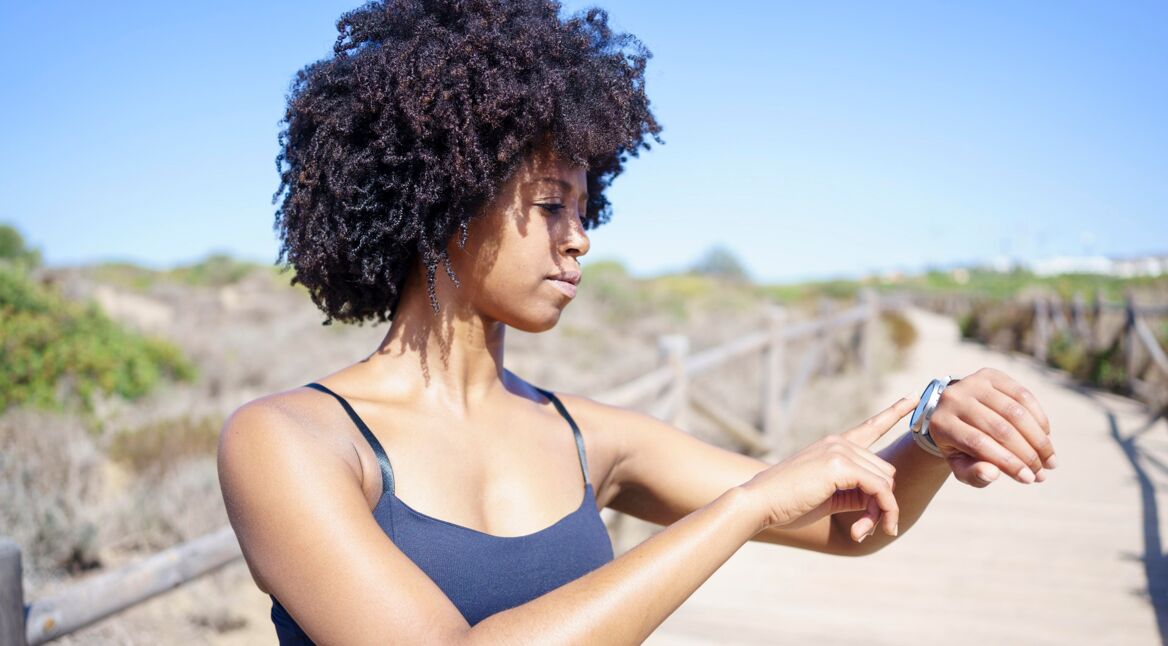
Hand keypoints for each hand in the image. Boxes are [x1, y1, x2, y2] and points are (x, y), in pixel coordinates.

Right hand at [739, 397, 917, 541]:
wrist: (758, 502)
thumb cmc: (788, 503)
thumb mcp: (828, 496)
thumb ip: (856, 491)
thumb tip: (884, 499)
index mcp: (833, 445)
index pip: (870, 426)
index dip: (894, 412)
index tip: (914, 397)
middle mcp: (838, 442)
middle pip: (885, 472)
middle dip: (882, 503)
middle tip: (866, 529)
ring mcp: (839, 450)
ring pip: (886, 483)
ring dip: (880, 513)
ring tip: (859, 532)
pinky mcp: (841, 465)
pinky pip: (880, 490)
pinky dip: (881, 512)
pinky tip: (862, 530)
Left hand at [926, 367, 1055, 486]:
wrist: (954, 412)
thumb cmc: (959, 446)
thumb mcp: (960, 465)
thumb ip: (973, 474)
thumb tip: (992, 474)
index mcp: (941, 423)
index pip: (978, 444)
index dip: (1007, 462)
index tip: (1028, 479)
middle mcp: (953, 399)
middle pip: (999, 428)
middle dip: (1026, 454)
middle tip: (1042, 474)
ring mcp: (972, 383)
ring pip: (1014, 412)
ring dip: (1038, 439)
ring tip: (1049, 460)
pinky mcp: (991, 375)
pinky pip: (1022, 395)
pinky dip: (1038, 418)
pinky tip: (1046, 436)